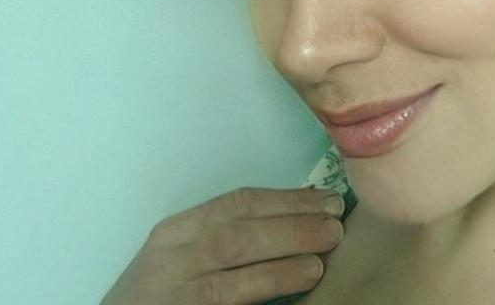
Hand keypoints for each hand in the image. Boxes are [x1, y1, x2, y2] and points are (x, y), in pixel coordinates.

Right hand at [99, 185, 344, 303]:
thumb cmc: (158, 295)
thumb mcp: (183, 256)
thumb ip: (222, 239)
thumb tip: (293, 224)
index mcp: (177, 230)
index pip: (237, 204)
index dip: (286, 199)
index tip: (325, 199)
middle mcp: (171, 255)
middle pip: (238, 232)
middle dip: (291, 226)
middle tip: (335, 225)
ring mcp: (172, 292)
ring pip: (230, 272)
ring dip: (280, 265)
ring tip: (319, 262)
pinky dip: (258, 295)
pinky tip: (289, 295)